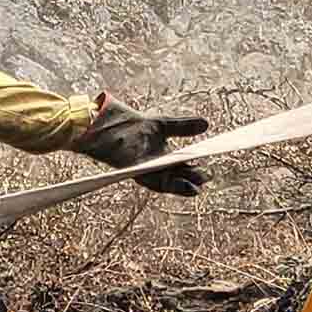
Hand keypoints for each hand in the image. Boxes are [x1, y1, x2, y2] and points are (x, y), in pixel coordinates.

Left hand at [70, 92, 210, 195]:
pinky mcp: (129, 165)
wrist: (102, 122)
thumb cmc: (129, 126)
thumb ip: (183, 127)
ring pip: (162, 181)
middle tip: (205, 180)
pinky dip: (158, 178)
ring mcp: (140, 168)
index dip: (194, 173)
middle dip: (189, 181)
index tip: (209, 174)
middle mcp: (151, 167)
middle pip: (173, 178)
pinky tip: (170, 178)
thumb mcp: (162, 125)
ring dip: (177, 185)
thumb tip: (207, 124)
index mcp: (160, 159)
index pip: (180, 169)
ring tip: (194, 188)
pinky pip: (145, 175)